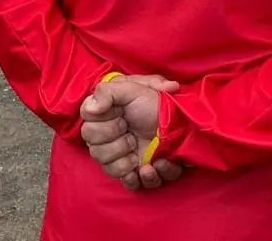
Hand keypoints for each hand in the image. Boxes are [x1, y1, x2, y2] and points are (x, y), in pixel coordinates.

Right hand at [80, 76, 183, 190]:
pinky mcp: (139, 172)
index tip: (122, 117)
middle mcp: (109, 138)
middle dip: (117, 143)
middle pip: (96, 151)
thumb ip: (107, 92)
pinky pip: (129, 184)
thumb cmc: (156, 102)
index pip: (88, 129)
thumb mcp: (133, 87)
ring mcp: (124, 156)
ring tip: (146, 150)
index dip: (105, 126)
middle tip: (132, 133)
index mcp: (104, 118)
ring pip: (109, 168)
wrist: (183, 120)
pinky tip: (150, 169)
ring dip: (128, 161)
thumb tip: (90, 109)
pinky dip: (139, 178)